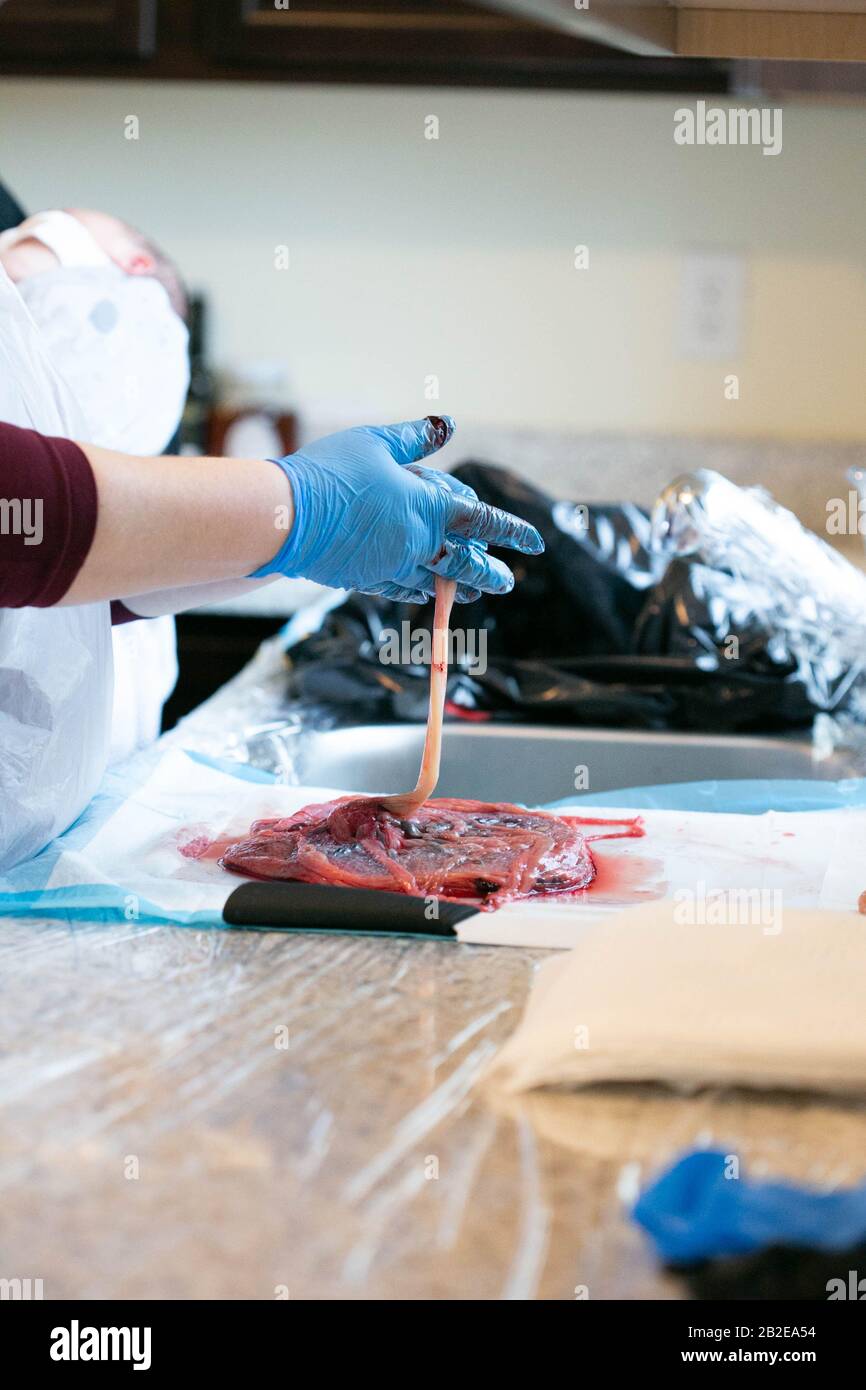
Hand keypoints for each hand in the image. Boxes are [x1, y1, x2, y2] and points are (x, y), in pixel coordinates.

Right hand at [249, 416, 543, 601]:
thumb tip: (447, 424)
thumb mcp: (377, 443)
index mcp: (428, 508)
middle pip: (466, 563)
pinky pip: (401, 588)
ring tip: (472, 592)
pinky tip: (423, 591)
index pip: (483, 522)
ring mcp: (392, 566)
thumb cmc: (331, 471)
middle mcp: (418, 544)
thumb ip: (415, 438)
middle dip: (489, 572)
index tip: (535, 543)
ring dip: (456, 586)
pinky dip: (418, 590)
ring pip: (436, 581)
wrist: (284, 518)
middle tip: (506, 581)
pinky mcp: (366, 579)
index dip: (512, 532)